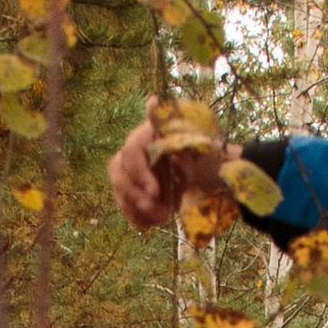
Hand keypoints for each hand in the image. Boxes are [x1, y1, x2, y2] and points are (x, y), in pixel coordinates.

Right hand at [109, 103, 224, 232]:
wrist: (209, 171)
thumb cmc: (203, 152)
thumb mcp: (196, 140)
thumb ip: (174, 127)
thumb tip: (152, 103)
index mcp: (148, 134)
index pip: (132, 150)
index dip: (139, 173)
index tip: (155, 193)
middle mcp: (132, 148)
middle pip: (119, 172)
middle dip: (136, 195)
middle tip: (159, 211)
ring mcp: (129, 168)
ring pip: (119, 188)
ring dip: (136, 207)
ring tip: (161, 218)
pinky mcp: (131, 187)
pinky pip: (123, 203)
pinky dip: (135, 216)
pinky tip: (149, 225)